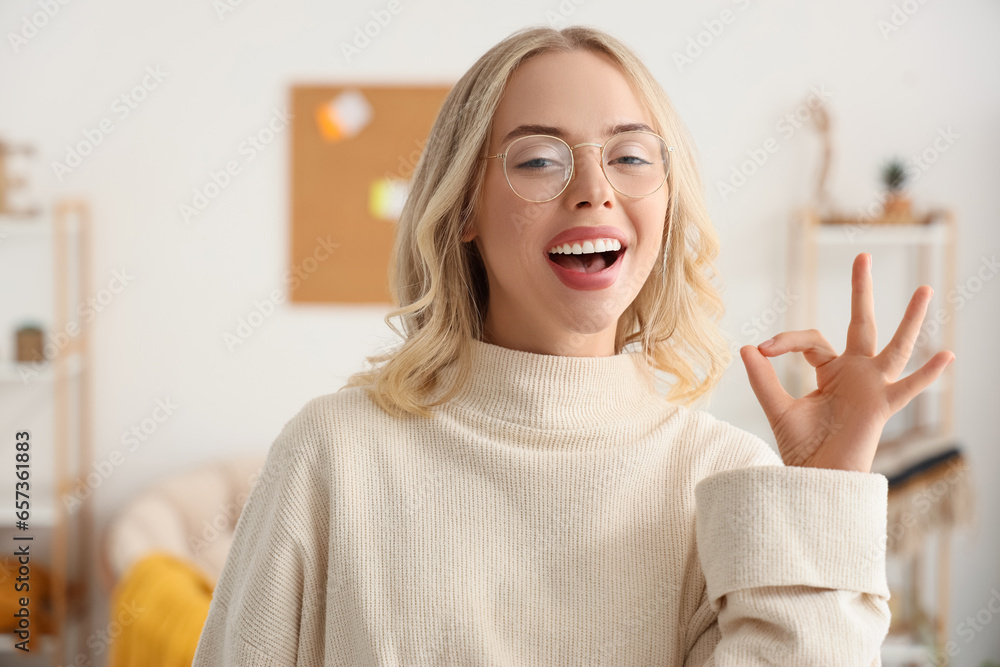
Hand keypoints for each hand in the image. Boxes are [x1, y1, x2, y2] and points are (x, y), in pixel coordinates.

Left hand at [739, 252, 954, 472]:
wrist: (814, 478)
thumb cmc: (801, 447)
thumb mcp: (777, 408)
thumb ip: (763, 378)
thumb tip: (746, 346)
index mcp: (830, 372)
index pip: (811, 341)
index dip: (786, 341)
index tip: (763, 349)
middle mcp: (855, 373)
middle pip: (861, 324)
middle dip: (861, 292)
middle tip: (862, 256)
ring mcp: (872, 386)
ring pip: (894, 346)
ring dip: (909, 319)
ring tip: (924, 289)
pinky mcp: (881, 406)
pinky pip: (908, 389)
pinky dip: (927, 375)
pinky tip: (947, 355)